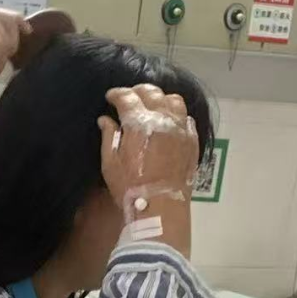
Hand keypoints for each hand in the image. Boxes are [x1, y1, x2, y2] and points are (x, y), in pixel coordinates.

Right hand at [98, 85, 198, 208]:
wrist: (160, 206)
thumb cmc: (130, 185)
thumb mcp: (110, 162)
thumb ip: (108, 136)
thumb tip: (105, 119)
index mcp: (139, 123)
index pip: (127, 97)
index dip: (116, 94)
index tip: (110, 97)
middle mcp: (162, 119)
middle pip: (152, 92)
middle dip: (137, 91)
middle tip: (129, 98)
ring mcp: (180, 129)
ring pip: (173, 100)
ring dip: (160, 99)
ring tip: (152, 106)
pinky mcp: (192, 140)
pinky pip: (186, 118)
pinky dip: (176, 114)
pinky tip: (168, 121)